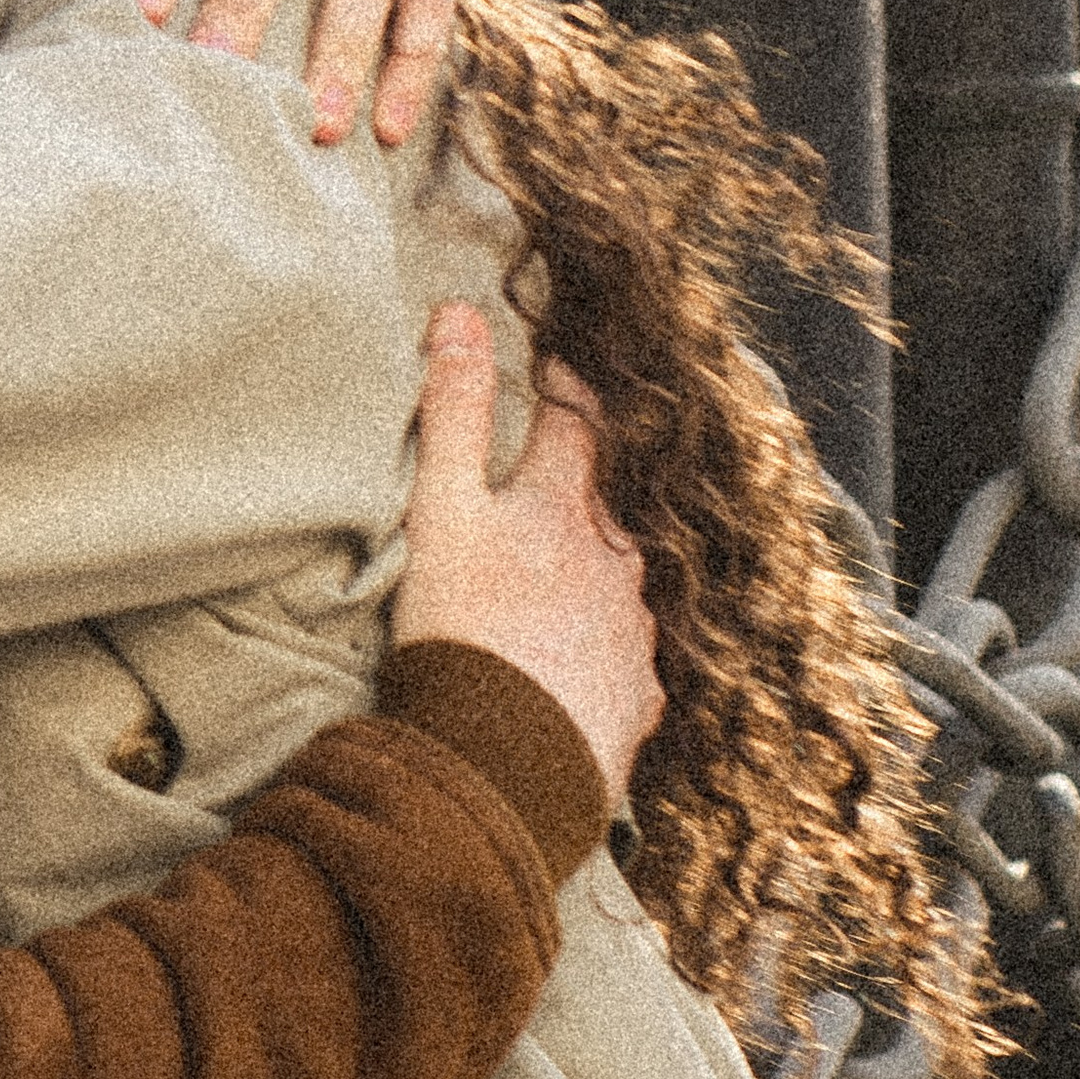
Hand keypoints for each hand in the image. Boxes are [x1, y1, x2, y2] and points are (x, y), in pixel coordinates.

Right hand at [393, 307, 663, 800]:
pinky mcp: (637, 698)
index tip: (554, 368)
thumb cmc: (463, 628)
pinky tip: (573, 667)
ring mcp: (635, 632)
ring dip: (596, 573)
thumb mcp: (442, 509)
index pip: (577, 419)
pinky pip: (625, 661)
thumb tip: (460, 314)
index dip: (564, 386)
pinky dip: (600, 652)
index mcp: (570, 506)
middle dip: (587, 487)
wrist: (501, 764)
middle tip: (553, 482)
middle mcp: (620, 561)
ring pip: (624, 582)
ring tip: (556, 586)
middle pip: (611, 502)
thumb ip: (452, 412)